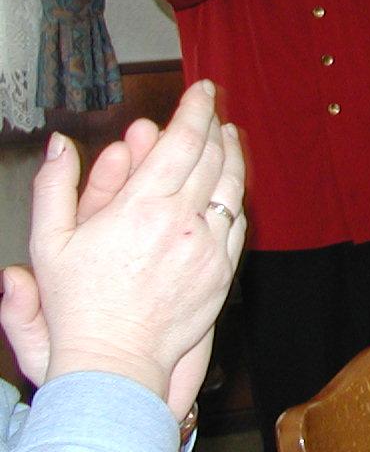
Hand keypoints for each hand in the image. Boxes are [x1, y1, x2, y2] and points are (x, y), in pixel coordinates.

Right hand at [27, 80, 245, 418]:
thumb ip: (54, 188)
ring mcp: (208, 246)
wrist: (114, 361)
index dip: (195, 109)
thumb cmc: (78, 305)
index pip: (181, 141)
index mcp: (140, 208)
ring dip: (232, 153)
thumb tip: (58, 144)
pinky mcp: (223, 269)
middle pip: (212, 156)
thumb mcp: (49, 244)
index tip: (202, 90)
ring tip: (228, 134)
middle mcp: (182, 222)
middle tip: (213, 108)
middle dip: (214, 125)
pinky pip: (237, 220)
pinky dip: (236, 193)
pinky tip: (229, 183)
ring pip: (232, 185)